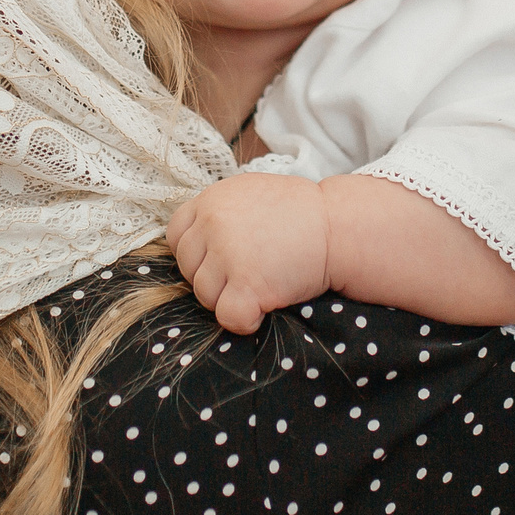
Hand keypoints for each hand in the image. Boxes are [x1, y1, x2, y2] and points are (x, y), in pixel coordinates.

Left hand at [168, 174, 329, 334]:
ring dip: (229, 299)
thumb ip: (220, 214)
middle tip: (247, 273)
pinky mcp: (247, 284)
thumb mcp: (251, 195)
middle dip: (213, 278)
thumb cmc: (301, 214)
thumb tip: (197, 243)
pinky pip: (227, 316)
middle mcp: (213, 223)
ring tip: (260, 285)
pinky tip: (263, 309)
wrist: (339, 227)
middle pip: (189, 269)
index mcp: (211, 200)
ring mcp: (228, 253)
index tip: (218, 259)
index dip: (196, 254)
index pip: (176, 236)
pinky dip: (244, 320)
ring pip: (205, 296)